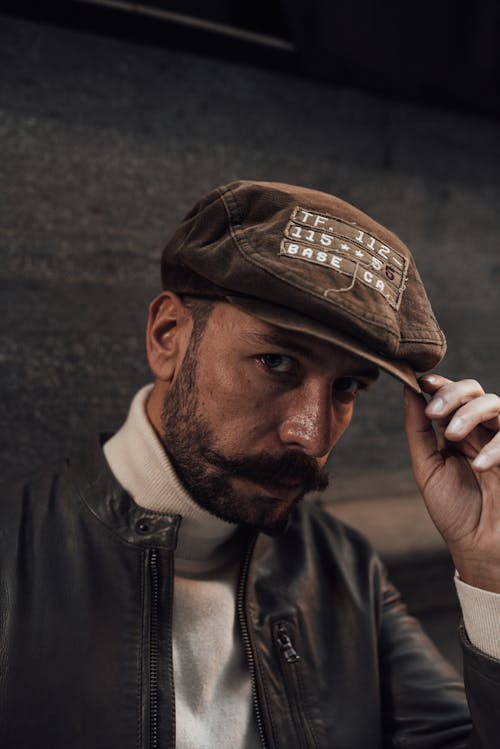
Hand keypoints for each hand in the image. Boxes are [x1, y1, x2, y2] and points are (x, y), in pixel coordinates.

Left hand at [404, 375, 499, 591]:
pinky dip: (494, 448)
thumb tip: (409, 391)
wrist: (478, 547)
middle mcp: (480, 430)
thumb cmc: (454, 509)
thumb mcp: (427, 467)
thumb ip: (418, 430)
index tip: (422, 383)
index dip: (439, 384)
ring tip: (451, 435)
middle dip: (452, 394)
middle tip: (433, 414)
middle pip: (474, 390)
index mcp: (456, 430)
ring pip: (495, 404)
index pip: (451, 394)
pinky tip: (478, 465)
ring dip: (470, 413)